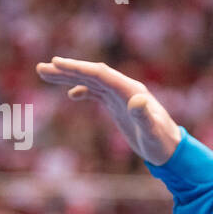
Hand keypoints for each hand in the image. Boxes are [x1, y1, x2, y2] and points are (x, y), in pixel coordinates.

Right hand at [35, 58, 180, 164]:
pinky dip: (83, 91)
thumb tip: (138, 99)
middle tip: (41, 67)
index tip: (56, 63)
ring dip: (69, 78)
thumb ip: (144, 116)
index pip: (100, 74)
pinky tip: (71, 94)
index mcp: (131, 90)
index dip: (78, 69)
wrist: (171, 150)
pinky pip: (97, 93)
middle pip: (92, 75)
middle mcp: (125, 89)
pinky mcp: (119, 106)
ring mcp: (121, 97)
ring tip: (45, 74)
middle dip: (67, 70)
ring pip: (91, 82)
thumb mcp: (152, 132)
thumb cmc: (162, 142)